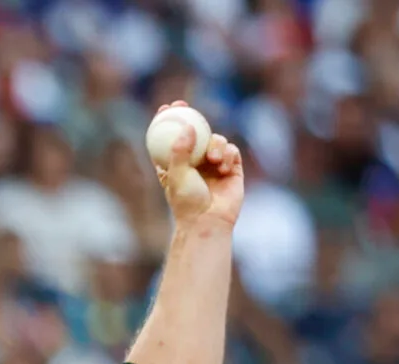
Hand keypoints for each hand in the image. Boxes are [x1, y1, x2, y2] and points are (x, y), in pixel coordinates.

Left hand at [155, 106, 243, 231]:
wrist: (208, 221)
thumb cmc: (187, 202)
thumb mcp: (176, 176)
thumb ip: (180, 152)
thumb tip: (187, 128)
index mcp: (176, 165)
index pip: (171, 139)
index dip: (168, 121)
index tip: (166, 108)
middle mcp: (195, 162)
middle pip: (195, 132)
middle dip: (192, 117)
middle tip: (187, 107)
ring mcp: (214, 164)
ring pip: (216, 139)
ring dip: (216, 144)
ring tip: (213, 160)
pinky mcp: (232, 168)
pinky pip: (232, 150)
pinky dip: (228, 154)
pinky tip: (224, 168)